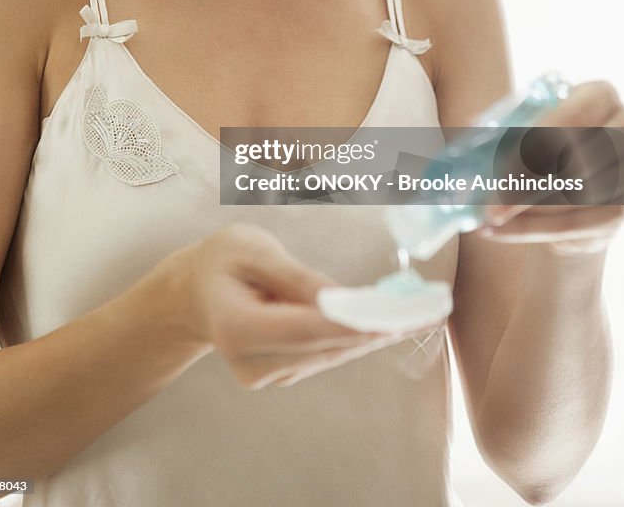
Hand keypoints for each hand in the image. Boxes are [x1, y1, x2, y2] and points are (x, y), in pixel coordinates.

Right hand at [172, 223, 433, 387]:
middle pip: (327, 346)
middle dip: (381, 325)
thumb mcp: (251, 248)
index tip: (399, 311)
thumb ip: (294, 276)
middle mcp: (252, 363)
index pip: (307, 328)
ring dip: (377, 332)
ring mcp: (267, 375)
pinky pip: (326, 353)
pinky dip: (357, 335)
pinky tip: (389, 318)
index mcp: (237, 328)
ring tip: (423, 310)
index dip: (357, 320)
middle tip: (430, 306)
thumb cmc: (221, 260)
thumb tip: (341, 298)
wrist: (193, 294)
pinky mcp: (281, 374)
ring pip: (332, 353)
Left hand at [480, 81, 623, 253]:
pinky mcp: (618, 213)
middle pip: (573, 162)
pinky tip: (497, 231)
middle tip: (488, 204)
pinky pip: (571, 224)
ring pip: (571, 197)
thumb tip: (472, 124)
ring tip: (485, 216)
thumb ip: (503, 121)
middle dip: (525, 185)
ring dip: (523, 211)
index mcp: (598, 97)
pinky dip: (528, 229)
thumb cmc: (543, 143)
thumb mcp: (525, 124)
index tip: (497, 169)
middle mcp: (623, 130)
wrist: (571, 186)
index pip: (570, 119)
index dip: (534, 145)